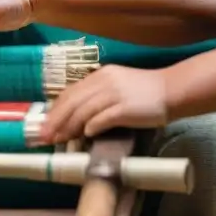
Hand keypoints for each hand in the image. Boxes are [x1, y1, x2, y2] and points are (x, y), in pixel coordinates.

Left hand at [40, 66, 169, 142]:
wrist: (171, 90)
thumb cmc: (143, 92)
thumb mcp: (116, 86)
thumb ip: (97, 97)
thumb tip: (77, 117)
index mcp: (100, 76)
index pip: (70, 92)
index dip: (55, 110)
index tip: (45, 125)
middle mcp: (104, 81)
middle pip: (72, 101)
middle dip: (56, 120)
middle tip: (46, 136)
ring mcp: (114, 94)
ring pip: (84, 110)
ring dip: (70, 127)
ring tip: (61, 140)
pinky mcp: (125, 108)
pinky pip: (103, 118)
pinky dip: (92, 127)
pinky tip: (86, 135)